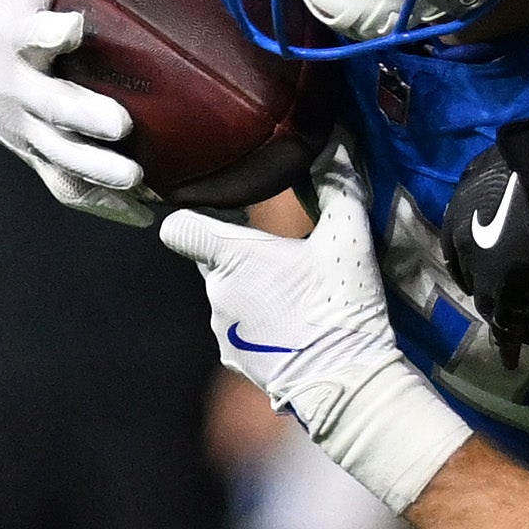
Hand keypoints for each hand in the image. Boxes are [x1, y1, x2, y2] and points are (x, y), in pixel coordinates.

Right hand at [0, 0, 154, 225]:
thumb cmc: (13, 7)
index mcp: (20, 36)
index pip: (34, 31)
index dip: (52, 29)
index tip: (76, 25)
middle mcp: (19, 88)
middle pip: (50, 105)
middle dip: (83, 116)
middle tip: (123, 128)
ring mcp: (26, 129)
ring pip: (59, 155)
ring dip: (97, 171)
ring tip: (140, 181)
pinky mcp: (36, 156)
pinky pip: (66, 185)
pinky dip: (102, 204)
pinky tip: (147, 213)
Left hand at [159, 140, 471, 513]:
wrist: (347, 383)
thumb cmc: (341, 306)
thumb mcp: (349, 240)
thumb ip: (339, 188)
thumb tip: (338, 145)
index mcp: (230, 257)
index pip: (179, 227)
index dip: (194, 219)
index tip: (222, 218)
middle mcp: (214, 292)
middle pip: (213, 261)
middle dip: (242, 259)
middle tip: (287, 262)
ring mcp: (221, 330)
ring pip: (228, 297)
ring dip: (253, 294)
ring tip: (299, 302)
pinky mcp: (234, 360)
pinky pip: (238, 331)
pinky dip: (260, 327)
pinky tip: (296, 332)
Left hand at [442, 118, 528, 361]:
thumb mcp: (510, 157)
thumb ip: (505, 172)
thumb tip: (519, 166)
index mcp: (458, 211)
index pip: (456, 245)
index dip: (471, 258)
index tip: (487, 266)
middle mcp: (462, 244)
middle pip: (470, 277)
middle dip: (484, 287)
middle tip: (505, 299)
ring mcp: (484, 273)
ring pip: (490, 304)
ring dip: (504, 317)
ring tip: (523, 331)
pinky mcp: (509, 296)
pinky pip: (509, 326)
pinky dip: (514, 341)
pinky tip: (520, 354)